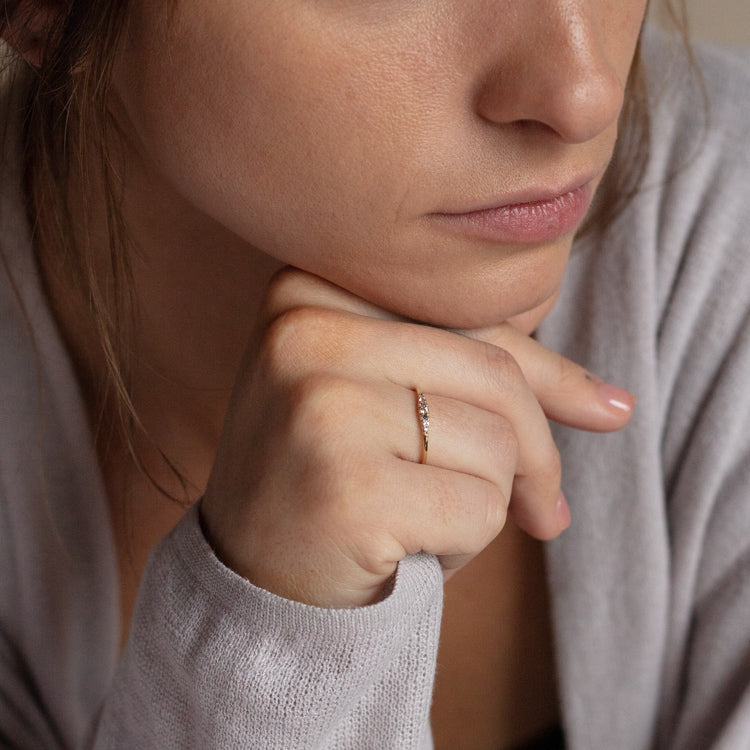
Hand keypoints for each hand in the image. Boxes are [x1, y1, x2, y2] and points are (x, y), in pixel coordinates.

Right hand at [200, 268, 633, 606]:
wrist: (247, 578)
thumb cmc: (329, 477)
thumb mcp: (388, 396)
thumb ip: (491, 377)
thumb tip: (618, 406)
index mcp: (310, 290)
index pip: (473, 317)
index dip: (543, 379)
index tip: (601, 415)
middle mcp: (306, 330)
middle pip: (495, 376)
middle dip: (534, 456)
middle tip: (542, 511)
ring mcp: (320, 405)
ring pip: (497, 445)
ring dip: (485, 502)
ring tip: (413, 518)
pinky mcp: (345, 485)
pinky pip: (479, 508)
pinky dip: (466, 544)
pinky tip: (401, 551)